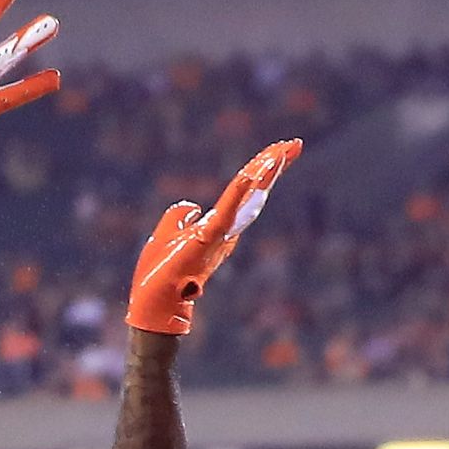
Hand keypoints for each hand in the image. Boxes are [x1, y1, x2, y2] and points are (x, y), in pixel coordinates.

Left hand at [127, 139, 300, 335]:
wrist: (153, 305)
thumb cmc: (159, 276)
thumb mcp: (166, 234)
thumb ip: (179, 216)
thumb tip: (192, 205)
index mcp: (217, 227)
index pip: (243, 192)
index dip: (261, 170)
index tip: (281, 150)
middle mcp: (226, 231)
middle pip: (253, 191)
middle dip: (272, 165)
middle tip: (294, 143)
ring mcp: (219, 235)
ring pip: (246, 198)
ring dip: (263, 173)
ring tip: (280, 152)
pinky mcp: (207, 240)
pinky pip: (226, 212)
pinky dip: (239, 193)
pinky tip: (250, 174)